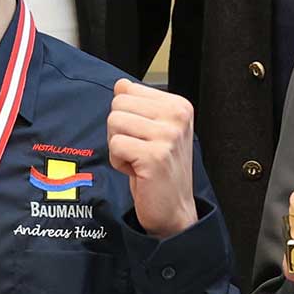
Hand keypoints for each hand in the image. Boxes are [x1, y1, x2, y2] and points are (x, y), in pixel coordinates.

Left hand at [108, 79, 200, 236]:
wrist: (173, 209)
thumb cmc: (161, 171)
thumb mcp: (154, 130)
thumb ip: (139, 105)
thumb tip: (121, 84)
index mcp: (179, 105)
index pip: (127, 90)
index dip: (127, 116)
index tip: (144, 137)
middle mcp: (177, 117)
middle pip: (118, 104)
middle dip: (119, 131)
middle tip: (139, 151)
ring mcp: (168, 136)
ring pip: (114, 122)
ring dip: (118, 147)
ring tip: (138, 160)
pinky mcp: (155, 156)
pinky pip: (115, 145)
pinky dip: (118, 162)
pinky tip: (137, 171)